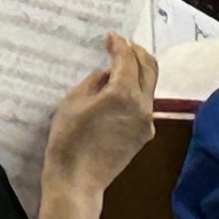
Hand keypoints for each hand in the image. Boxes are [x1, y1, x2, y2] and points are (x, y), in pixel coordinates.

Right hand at [34, 31, 159, 218]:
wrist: (78, 181)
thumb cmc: (69, 139)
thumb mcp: (74, 101)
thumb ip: (95, 81)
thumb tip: (107, 73)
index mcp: (124, 94)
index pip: (127, 59)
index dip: (119, 44)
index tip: (110, 37)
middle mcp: (143, 106)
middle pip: (149, 69)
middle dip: (136, 52)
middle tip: (121, 45)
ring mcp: (147, 122)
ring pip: (149, 87)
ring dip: (138, 71)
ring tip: (120, 65)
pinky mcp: (145, 136)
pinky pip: (144, 105)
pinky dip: (136, 91)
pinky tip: (120, 91)